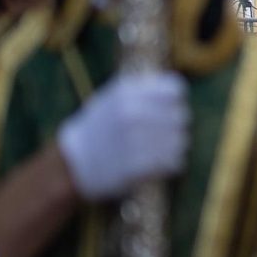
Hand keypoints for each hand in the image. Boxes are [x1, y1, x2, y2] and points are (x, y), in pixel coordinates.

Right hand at [57, 72, 188, 200]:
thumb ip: (143, 91)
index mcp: (127, 93)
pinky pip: (174, 162)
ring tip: (160, 150)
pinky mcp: (138, 166)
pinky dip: (171, 164)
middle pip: (181, 116)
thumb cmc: (99, 128)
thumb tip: (177, 91)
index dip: (175, 101)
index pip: (175, 90)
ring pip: (181, 140)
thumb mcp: (113, 99)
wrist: (75, 163)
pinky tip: (160, 164)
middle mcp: (132, 113)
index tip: (168, 110)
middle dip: (175, 126)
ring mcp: (135, 140)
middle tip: (163, 134)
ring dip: (175, 146)